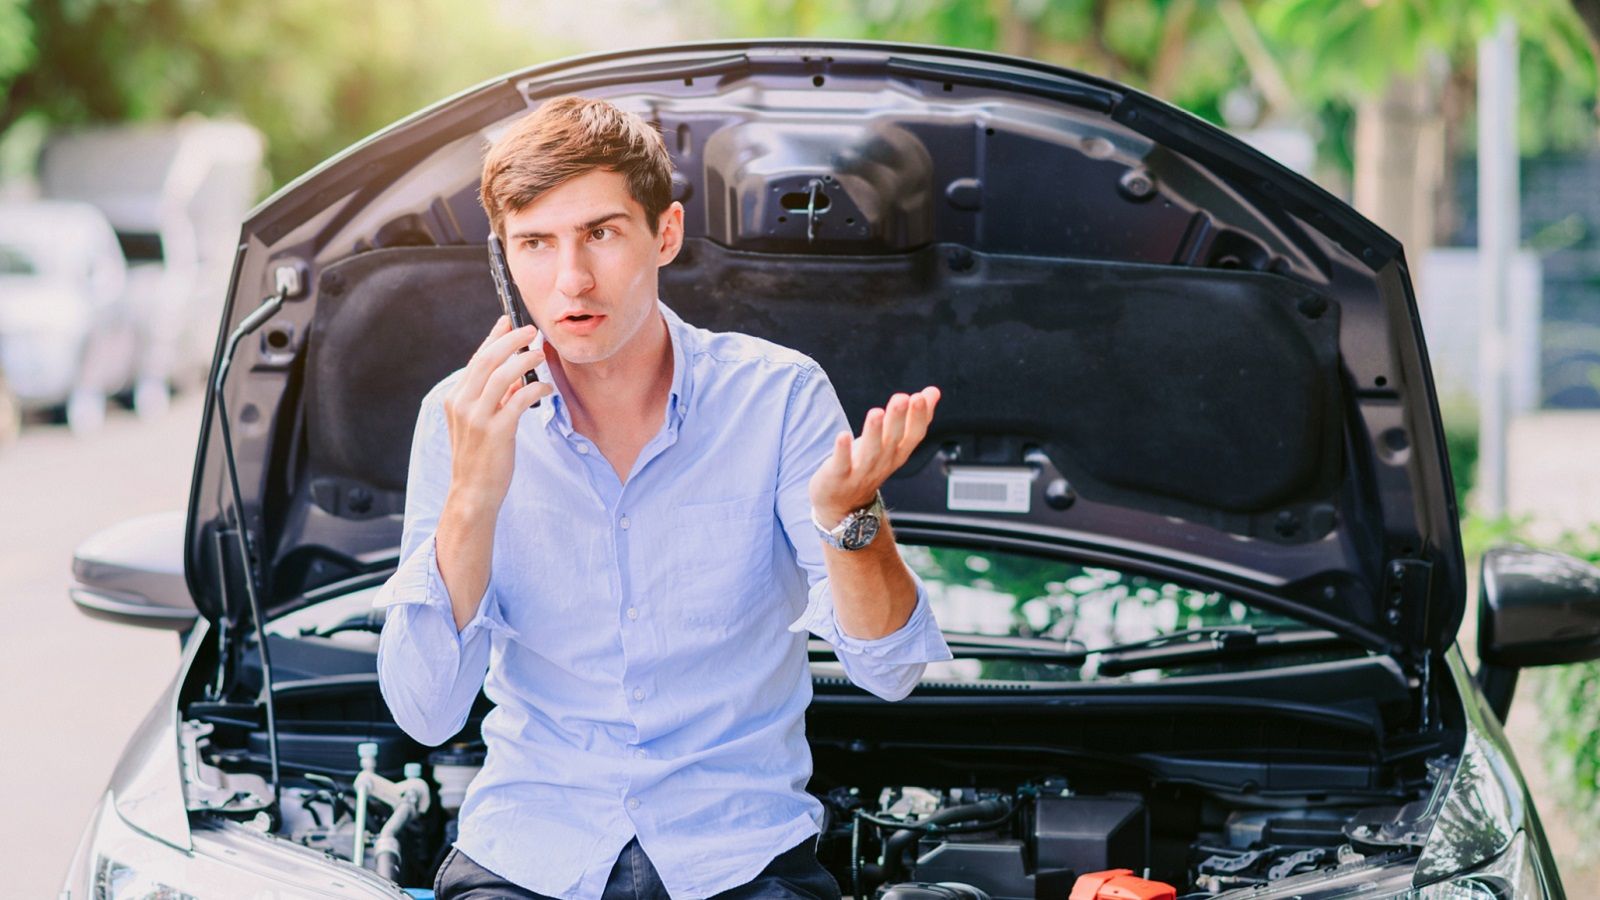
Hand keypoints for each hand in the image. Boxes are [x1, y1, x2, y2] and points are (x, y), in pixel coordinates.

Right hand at [441, 315, 552, 511]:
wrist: (472, 493)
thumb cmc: (480, 457)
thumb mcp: (481, 422)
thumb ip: (496, 398)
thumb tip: (516, 375)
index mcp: (455, 398)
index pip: (476, 360)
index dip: (493, 338)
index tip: (508, 321)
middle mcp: (461, 404)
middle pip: (487, 361)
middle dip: (511, 341)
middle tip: (531, 331)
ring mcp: (477, 418)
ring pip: (501, 376)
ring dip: (523, 360)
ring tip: (540, 353)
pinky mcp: (495, 432)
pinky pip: (518, 401)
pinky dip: (534, 389)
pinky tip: (545, 387)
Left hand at [809, 386, 940, 525]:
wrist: (844, 505)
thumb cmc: (870, 464)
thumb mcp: (894, 442)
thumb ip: (913, 417)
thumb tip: (933, 392)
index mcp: (898, 452)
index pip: (914, 434)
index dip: (919, 417)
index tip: (922, 396)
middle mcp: (883, 461)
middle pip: (893, 439)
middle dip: (898, 419)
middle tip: (902, 398)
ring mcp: (861, 471)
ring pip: (870, 451)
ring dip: (874, 432)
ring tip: (877, 412)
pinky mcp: (838, 476)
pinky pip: (842, 464)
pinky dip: (843, 451)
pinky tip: (842, 435)